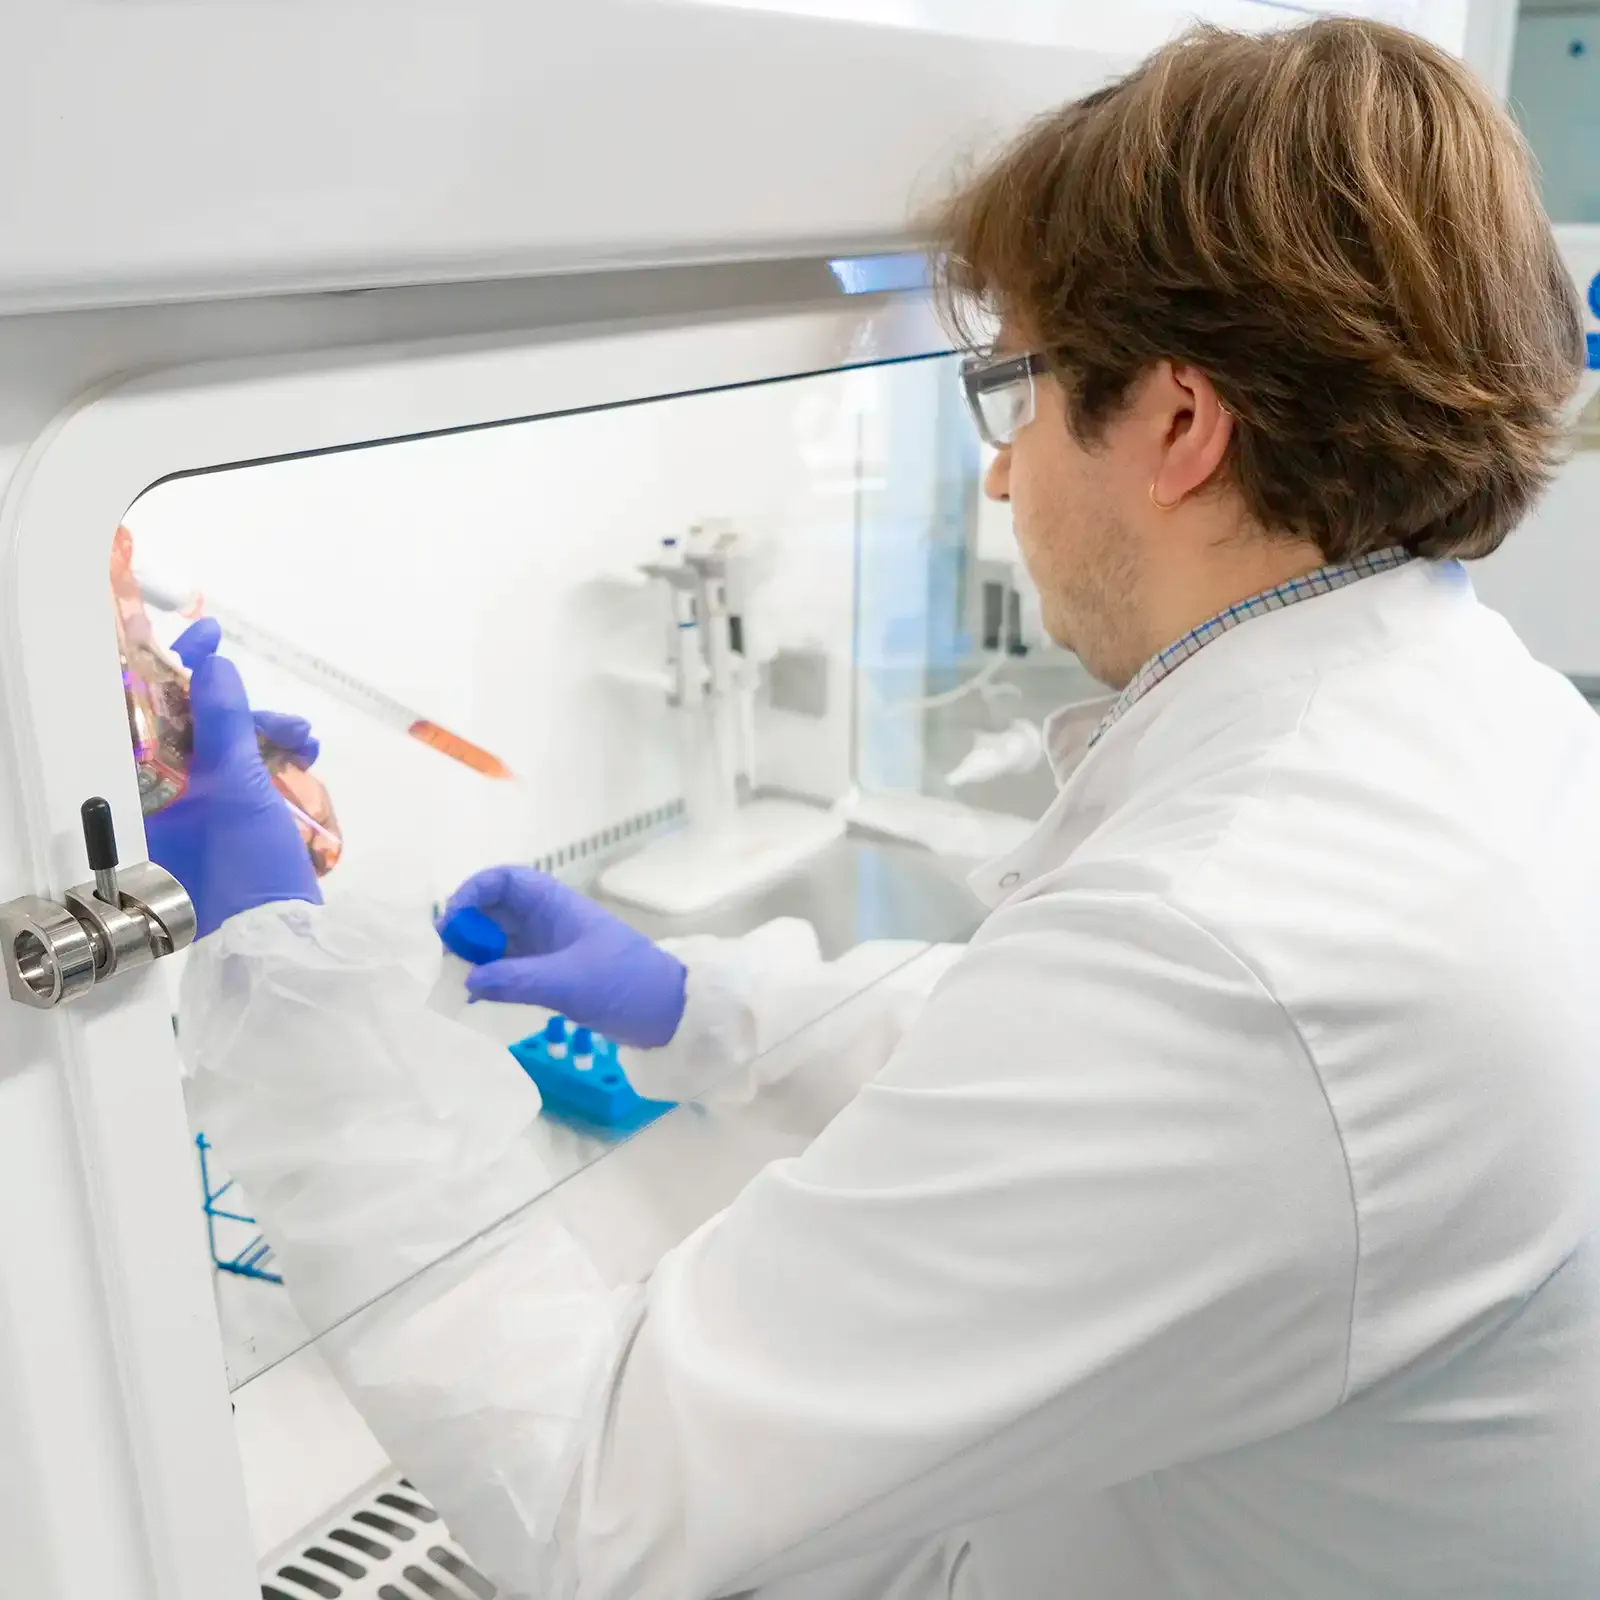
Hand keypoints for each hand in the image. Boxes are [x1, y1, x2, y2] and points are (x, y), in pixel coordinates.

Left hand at [143, 619, 320, 937]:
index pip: (150, 709)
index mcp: (145, 788)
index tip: (207, 634)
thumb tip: (213, 667)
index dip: (177, 666)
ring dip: (274, 738)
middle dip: (250, 715)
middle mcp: (165, 796)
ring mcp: (201, 812)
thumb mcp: (234, 783)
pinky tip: (306, 765)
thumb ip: (221, 719)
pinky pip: (254, 776)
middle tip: (284, 723)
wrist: (279, 938)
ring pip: (235, 749)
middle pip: (201, 727)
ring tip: (306, 746)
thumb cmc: (245, 867)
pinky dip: (281, 764)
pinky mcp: (234, 826)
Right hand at [443, 866, 685, 1048]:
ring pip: (498, 940)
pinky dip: (489, 977)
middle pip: (494, 910)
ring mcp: (547, 948)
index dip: (473, 892)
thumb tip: (468, 980)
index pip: (505, 880)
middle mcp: (547, 920)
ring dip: (474, 955)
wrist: (666, 1012)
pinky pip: (508, 968)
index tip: (451, 921)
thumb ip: (516, 980)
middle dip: (466, 928)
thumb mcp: (568, 982)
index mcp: (555, 904)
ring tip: (451, 979)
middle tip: (442, 956)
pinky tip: (472, 996)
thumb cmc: (623, 984)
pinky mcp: (548, 975)